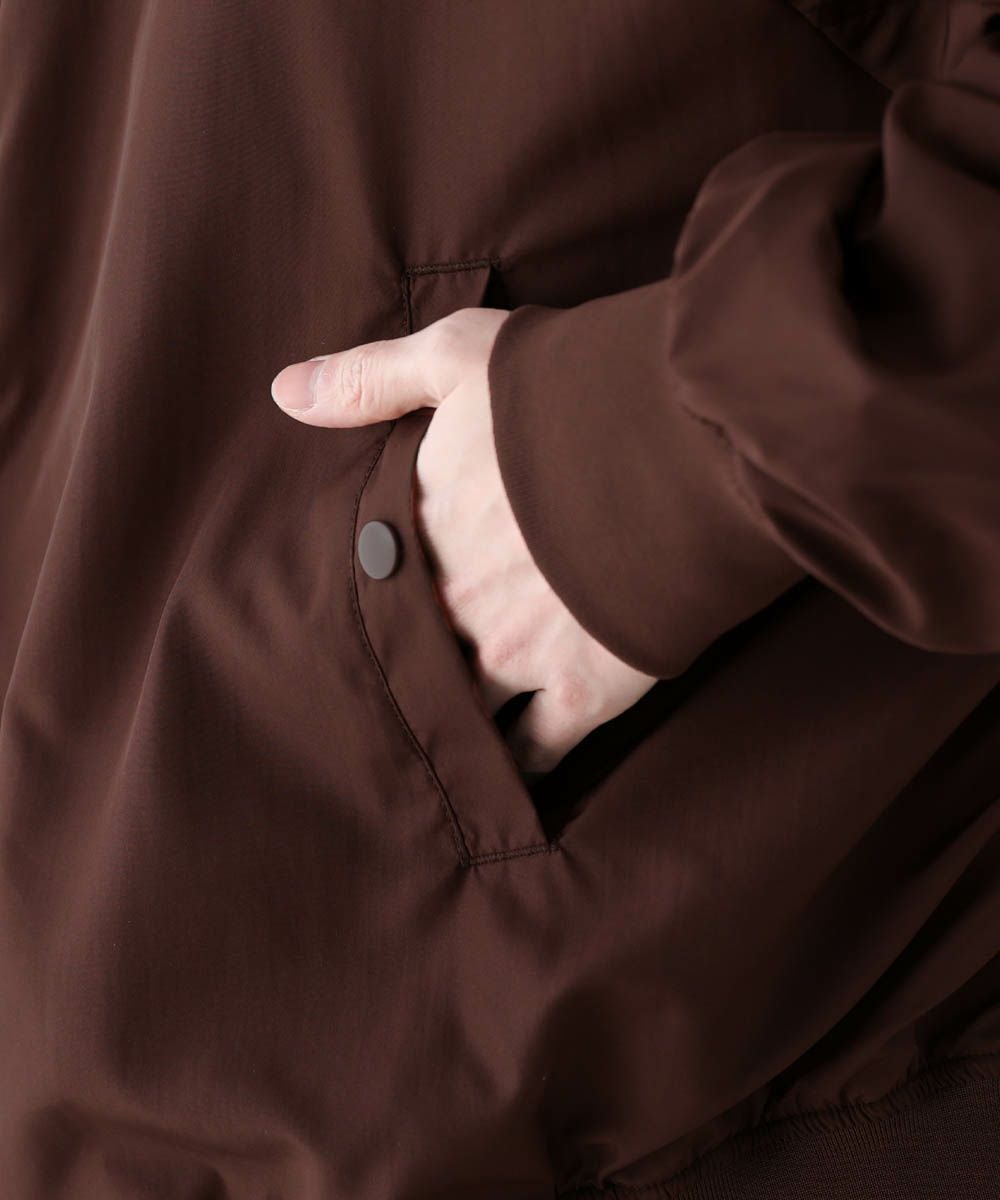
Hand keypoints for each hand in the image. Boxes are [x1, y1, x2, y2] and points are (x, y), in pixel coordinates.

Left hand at [270, 308, 657, 777]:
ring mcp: (515, 655)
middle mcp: (456, 603)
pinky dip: (521, 765)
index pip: (377, 583)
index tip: (380, 615)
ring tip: (450, 740)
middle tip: (401, 692)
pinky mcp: (582, 691)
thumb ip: (370, 381)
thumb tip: (282, 394)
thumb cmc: (574, 388)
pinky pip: (534, 752)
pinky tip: (511, 771)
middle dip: (412, 669)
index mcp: (425, 529)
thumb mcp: (459, 356)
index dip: (380, 601)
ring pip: (464, 710)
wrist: (684, 438)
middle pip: (415, 654)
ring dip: (458, 722)